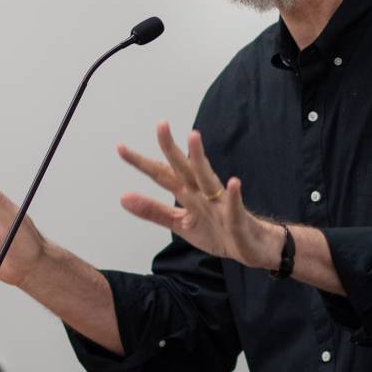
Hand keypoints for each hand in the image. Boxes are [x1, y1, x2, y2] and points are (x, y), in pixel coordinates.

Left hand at [118, 122, 277, 268]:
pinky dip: (233, 196)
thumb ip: (153, 211)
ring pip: (209, 179)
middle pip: (184, 168)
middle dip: (171, 148)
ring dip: (201, 159)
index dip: (141, 163)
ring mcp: (220, 204)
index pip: (161, 174)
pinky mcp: (237, 219)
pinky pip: (234, 207)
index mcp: (187, 193)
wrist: (251, 247)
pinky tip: (233, 182)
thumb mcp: (180, 223)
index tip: (120, 148)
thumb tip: (123, 197)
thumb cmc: (218, 231)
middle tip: (161, 125)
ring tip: (194, 137)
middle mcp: (202, 193)